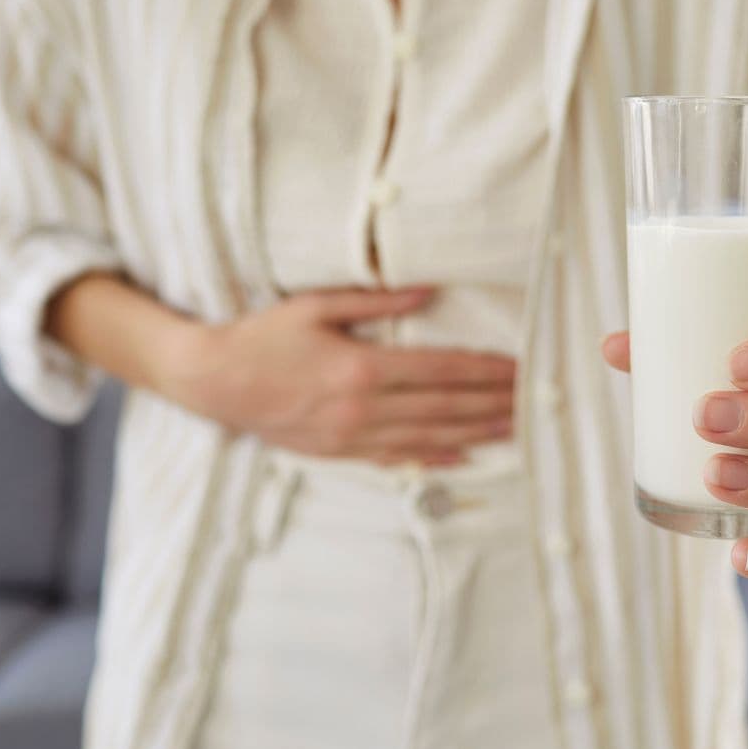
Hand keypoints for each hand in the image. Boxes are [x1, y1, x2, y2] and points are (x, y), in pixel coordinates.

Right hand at [161, 286, 515, 465]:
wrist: (214, 382)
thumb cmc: (262, 337)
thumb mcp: (315, 306)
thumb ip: (375, 300)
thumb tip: (429, 291)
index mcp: (362, 367)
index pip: (442, 369)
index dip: (487, 371)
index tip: (519, 367)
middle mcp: (364, 408)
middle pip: (446, 406)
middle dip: (494, 403)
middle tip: (533, 400)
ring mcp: (353, 435)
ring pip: (430, 436)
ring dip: (477, 432)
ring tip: (515, 428)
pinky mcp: (341, 452)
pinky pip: (398, 457)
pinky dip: (435, 457)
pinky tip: (464, 455)